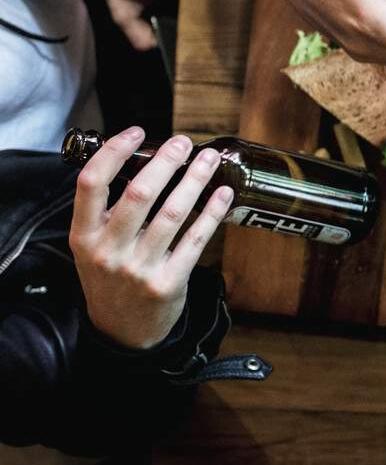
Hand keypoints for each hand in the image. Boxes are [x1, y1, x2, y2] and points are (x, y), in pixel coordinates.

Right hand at [69, 127, 232, 349]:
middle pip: (139, 194)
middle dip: (166, 162)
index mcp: (83, 237)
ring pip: (173, 213)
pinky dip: (212, 212)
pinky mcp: (169, 282)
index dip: (113, 152)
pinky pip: (196, 239)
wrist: (122, 332)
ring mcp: (139, 269)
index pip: (91, 184)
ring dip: (195, 180)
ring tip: (208, 160)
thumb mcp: (92, 247)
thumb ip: (107, 212)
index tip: (136, 132)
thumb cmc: (110, 277)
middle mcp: (108, 251)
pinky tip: (223, 194)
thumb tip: (142, 161)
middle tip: (183, 142)